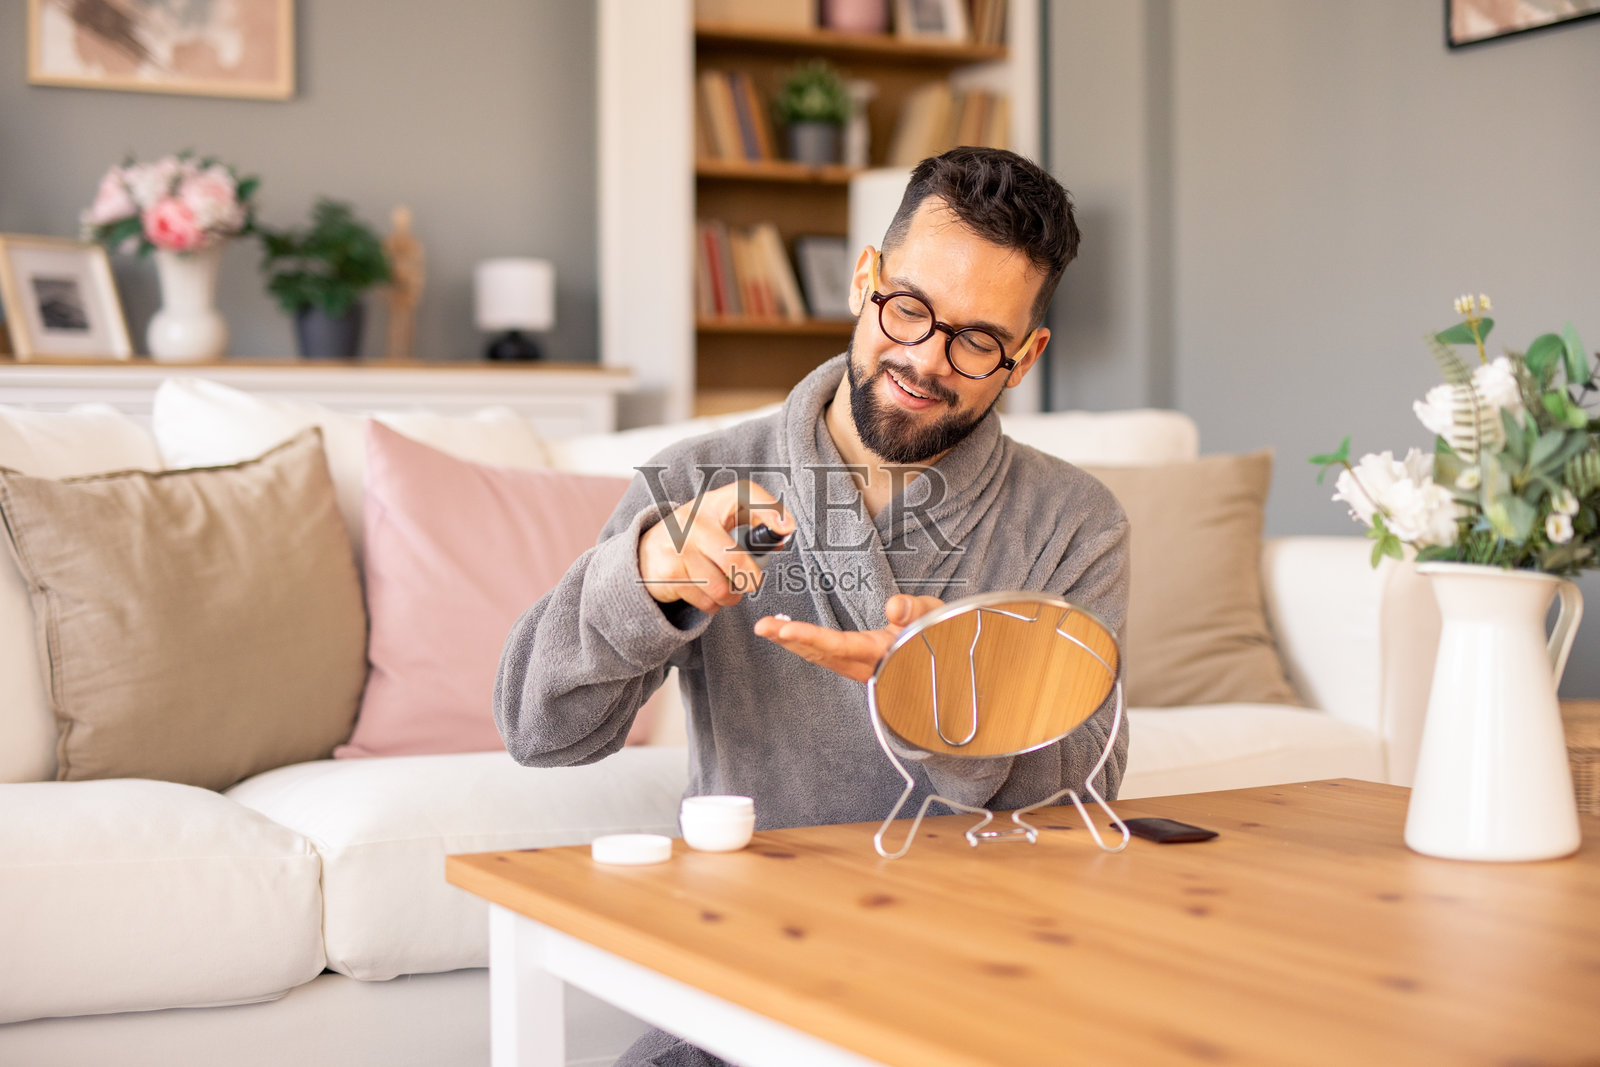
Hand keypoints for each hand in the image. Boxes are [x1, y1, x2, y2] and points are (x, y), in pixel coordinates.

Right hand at [638, 480, 791, 613]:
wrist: (644, 553)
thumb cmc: (694, 538)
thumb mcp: (717, 521)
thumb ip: (750, 522)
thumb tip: (783, 535)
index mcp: (712, 504)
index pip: (744, 494)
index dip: (769, 509)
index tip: (787, 528)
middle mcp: (694, 523)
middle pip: (736, 560)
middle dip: (750, 579)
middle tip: (749, 583)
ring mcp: (679, 549)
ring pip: (722, 588)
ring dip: (730, 596)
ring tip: (724, 589)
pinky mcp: (671, 573)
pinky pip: (706, 601)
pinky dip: (712, 605)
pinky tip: (703, 592)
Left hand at [753, 594, 944, 682]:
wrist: (947, 657)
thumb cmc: (940, 633)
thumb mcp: (934, 615)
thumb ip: (915, 610)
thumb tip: (893, 606)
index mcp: (880, 654)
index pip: (839, 646)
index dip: (810, 637)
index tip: (784, 629)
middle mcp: (865, 665)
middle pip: (820, 654)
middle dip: (789, 640)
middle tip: (762, 627)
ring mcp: (858, 667)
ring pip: (818, 656)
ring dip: (791, 642)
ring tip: (766, 627)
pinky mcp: (855, 662)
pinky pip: (824, 655)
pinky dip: (803, 644)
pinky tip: (786, 633)